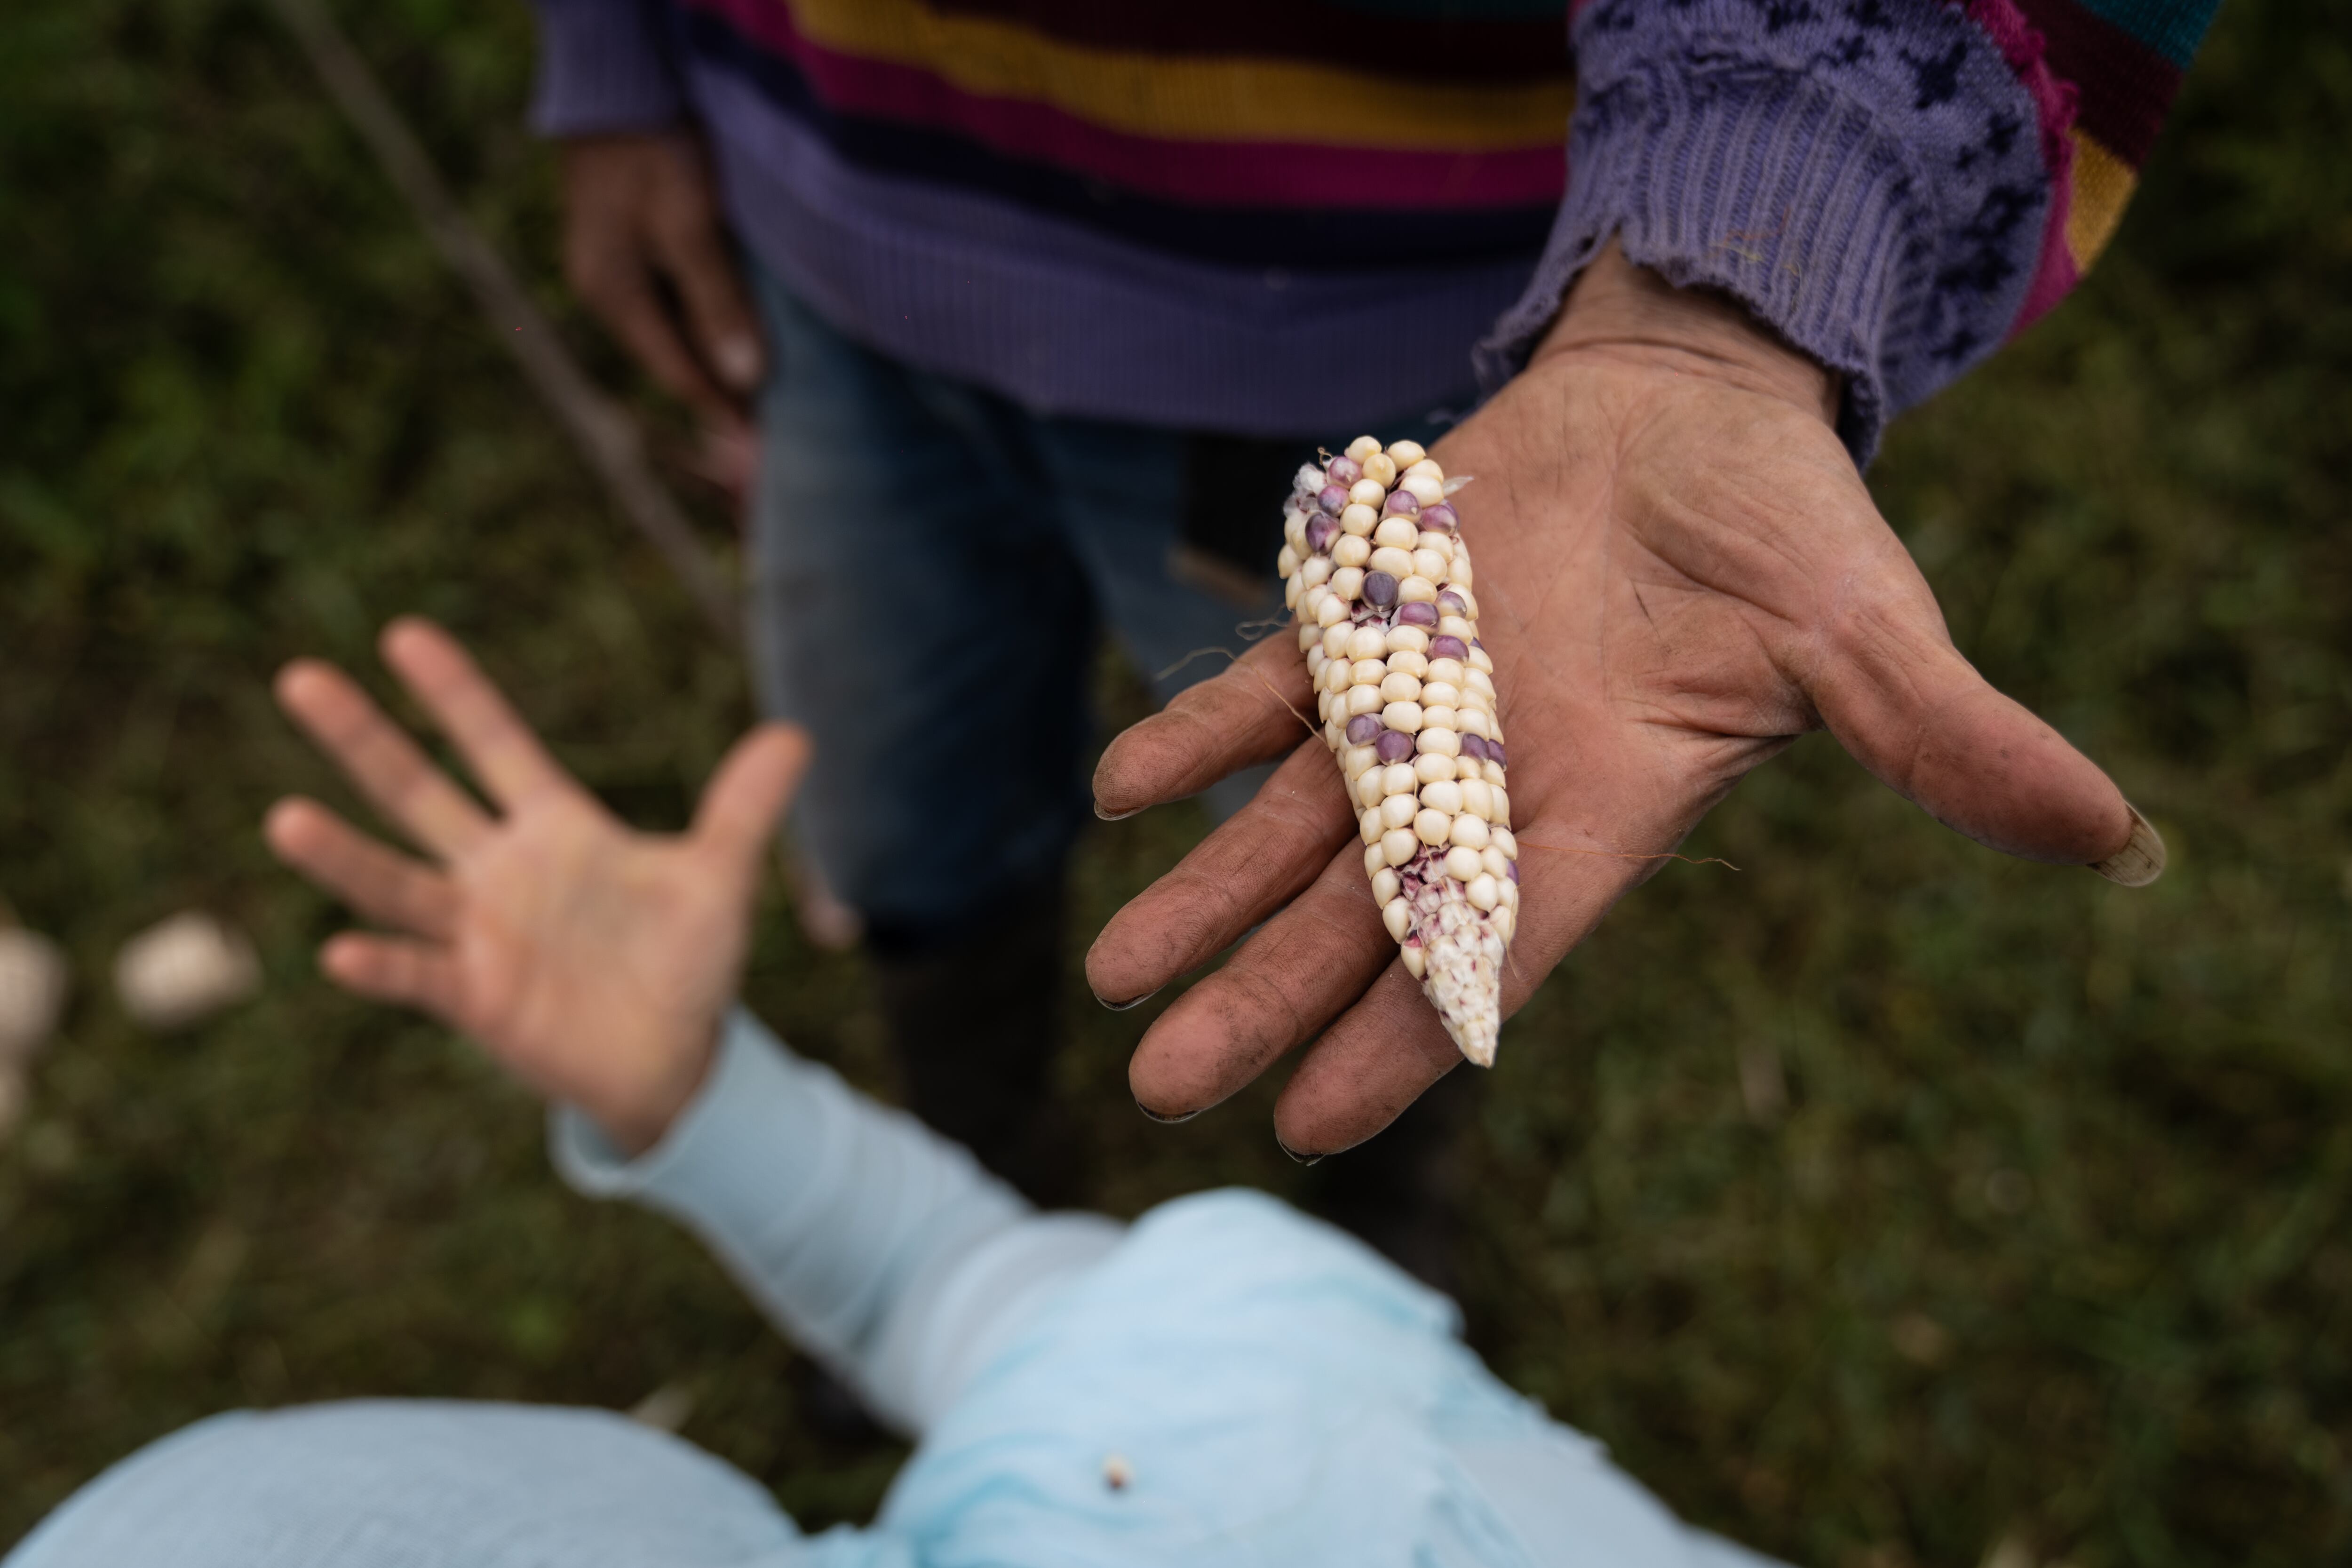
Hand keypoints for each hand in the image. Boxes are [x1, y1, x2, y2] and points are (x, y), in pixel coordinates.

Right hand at [265, 618, 807, 1153]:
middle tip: (299, 678)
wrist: (675, 1057)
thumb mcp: (719, 878)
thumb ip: (745, 808)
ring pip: (398, 883)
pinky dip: (385, 966)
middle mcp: (501, 871)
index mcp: (556, 829)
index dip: (455, 693)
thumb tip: (797, 736)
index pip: (496, 744)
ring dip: (343, 855)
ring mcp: (481, 934)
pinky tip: (343, 952)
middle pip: (420, 793)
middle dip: (363, 740)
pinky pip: (420, 976)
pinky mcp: (479, 998)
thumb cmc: (687, 963)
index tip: (403, 633)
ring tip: (285, 817)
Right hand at [562, 131, 764, 446]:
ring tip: (761, 391)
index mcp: (614, 294)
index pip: (676, 371)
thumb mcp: (690, 226)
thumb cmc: (653, 151)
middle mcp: (606, 291)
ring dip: (713, 355)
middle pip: (672, 356)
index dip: (720, 409)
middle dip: (718, 389)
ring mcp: (613, 268)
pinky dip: (705, 320)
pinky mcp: (627, 246)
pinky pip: (672, 301)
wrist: (617, 88)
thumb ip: (718, 302)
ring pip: (673, 330)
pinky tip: (737, 329)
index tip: (759, 452)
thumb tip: (745, 378)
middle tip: (768, 429)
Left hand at [1087, 242, 2156, 1156]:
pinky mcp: (1365, 620)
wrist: (1690, 411)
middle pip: (1360, 913)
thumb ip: (1943, 736)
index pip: (1491, 947)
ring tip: (1116, 981)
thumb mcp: (1863, 631)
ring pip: (1289, 821)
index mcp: (1601, 804)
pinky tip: (1121, 790)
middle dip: (1265, 995)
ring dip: (1202, 893)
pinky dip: (1196, 729)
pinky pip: (1264, 689)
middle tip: (1162, 1089)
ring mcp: (1415, 701)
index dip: (1405, 1031)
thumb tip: (2114, 835)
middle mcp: (1490, 776)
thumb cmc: (1781, 528)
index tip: (1310, 1123)